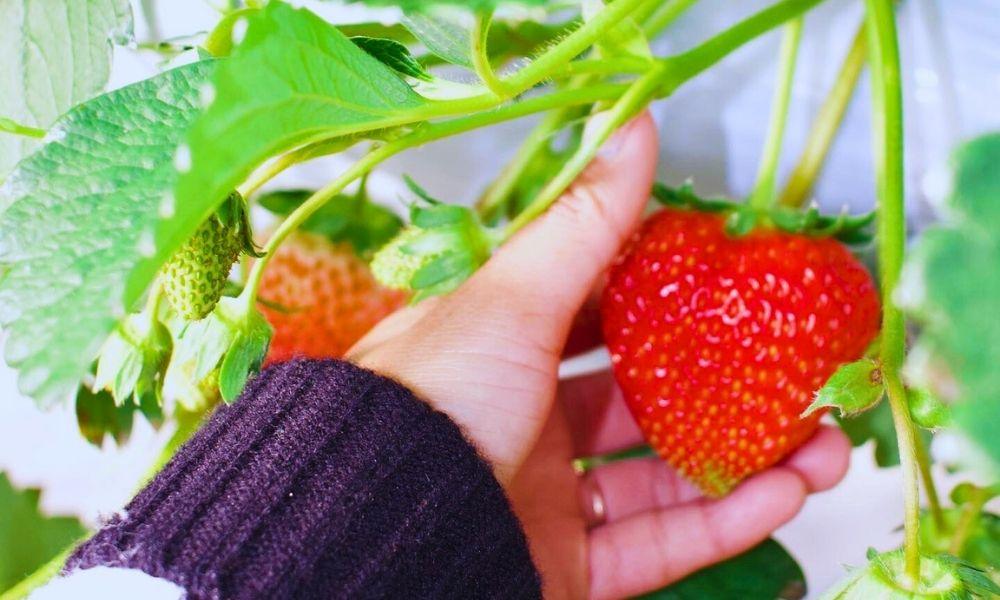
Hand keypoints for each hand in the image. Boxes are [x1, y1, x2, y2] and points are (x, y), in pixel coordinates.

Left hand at [348, 113, 850, 598]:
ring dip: (746, 462)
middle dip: (721, 388)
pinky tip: (786, 491)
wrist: (383, 533)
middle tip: (790, 370)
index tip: (728, 284)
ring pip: (663, 480)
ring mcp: (545, 500)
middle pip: (640, 402)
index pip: (591, 316)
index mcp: (497, 353)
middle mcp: (522, 424)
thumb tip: (634, 128)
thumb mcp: (513, 300)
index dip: (661, 299)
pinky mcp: (567, 566)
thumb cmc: (432, 403)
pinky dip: (724, 522)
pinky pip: (658, 546)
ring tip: (823, 444)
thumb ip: (584, 223)